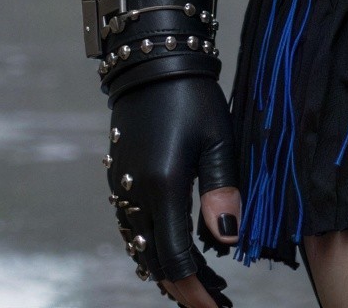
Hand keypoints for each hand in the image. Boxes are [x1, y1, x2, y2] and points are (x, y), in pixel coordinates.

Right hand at [106, 73, 240, 305]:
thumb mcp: (217, 140)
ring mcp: (122, 187)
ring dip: (165, 272)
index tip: (218, 306)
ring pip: (138, 248)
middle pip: (153, 261)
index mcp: (161, 186)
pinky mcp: (120, 180)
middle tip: (213, 302)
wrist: (153, 63)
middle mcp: (134, 193)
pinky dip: (150, 249)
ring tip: (198, 285)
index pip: (174, 258)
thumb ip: (222, 190)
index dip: (195, 289)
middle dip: (182, 288)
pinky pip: (131, 229)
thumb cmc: (192, 97)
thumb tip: (227, 239)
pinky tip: (171, 254)